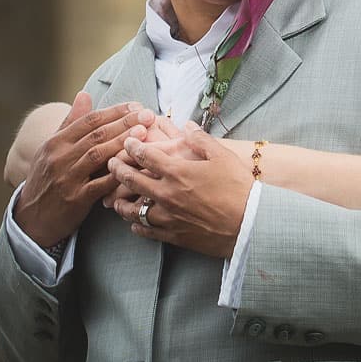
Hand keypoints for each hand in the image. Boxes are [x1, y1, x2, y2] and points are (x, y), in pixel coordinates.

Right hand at [13, 91, 155, 251]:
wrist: (31, 218)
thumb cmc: (47, 179)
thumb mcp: (52, 149)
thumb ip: (70, 122)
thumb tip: (84, 94)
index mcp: (56, 142)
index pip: (89, 120)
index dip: (114, 111)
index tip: (136, 105)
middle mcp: (59, 157)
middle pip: (96, 135)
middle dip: (124, 123)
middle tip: (147, 114)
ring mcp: (66, 178)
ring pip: (98, 155)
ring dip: (123, 142)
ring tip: (144, 133)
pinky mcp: (75, 199)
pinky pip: (100, 184)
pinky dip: (118, 174)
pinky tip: (136, 167)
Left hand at [107, 123, 254, 258]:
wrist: (249, 224)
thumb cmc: (238, 188)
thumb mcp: (222, 156)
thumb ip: (201, 139)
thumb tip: (187, 125)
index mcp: (177, 172)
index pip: (146, 156)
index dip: (133, 146)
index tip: (127, 142)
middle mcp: (167, 194)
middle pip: (132, 181)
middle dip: (118, 170)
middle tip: (111, 163)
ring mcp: (168, 217)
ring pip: (134, 211)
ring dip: (122, 203)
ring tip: (115, 199)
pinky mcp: (174, 236)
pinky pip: (147, 232)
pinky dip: (137, 227)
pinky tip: (134, 224)